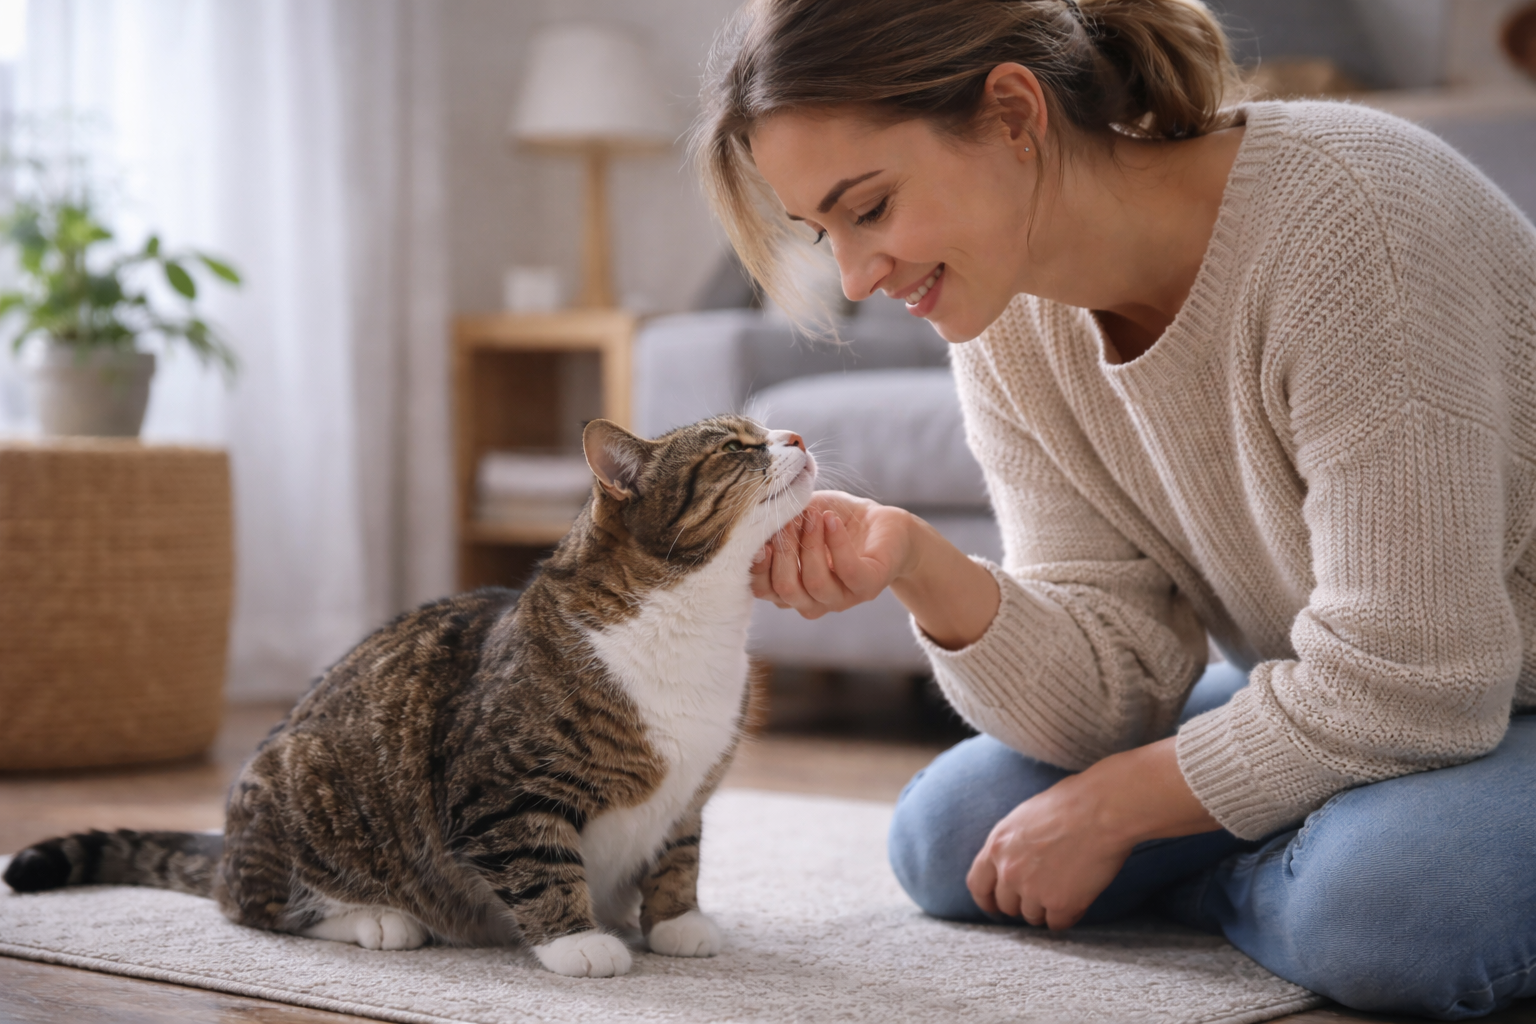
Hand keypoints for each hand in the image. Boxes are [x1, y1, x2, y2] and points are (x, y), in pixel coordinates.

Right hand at [750, 491, 914, 619]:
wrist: (883, 524)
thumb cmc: (834, 520)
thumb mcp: (798, 516)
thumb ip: (775, 522)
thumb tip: (751, 519)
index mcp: (792, 589)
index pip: (764, 591)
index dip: (757, 569)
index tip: (759, 541)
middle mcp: (814, 600)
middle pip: (786, 590)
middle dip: (783, 551)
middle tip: (787, 519)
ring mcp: (842, 598)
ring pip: (814, 583)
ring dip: (809, 544)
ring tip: (813, 515)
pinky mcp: (868, 586)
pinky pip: (848, 570)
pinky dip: (836, 543)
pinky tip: (830, 520)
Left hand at [966, 770, 1135, 929]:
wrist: (1102, 809)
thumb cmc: (1070, 803)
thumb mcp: (1023, 817)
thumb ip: (1011, 844)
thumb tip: (1010, 861)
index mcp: (997, 846)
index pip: (978, 885)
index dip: (986, 900)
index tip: (994, 907)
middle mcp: (1009, 872)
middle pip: (1006, 905)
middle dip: (1021, 904)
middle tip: (1040, 895)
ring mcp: (1034, 890)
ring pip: (1032, 917)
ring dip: (1045, 909)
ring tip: (1065, 890)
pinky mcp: (1061, 904)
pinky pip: (1058, 924)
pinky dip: (1067, 916)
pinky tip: (1078, 900)